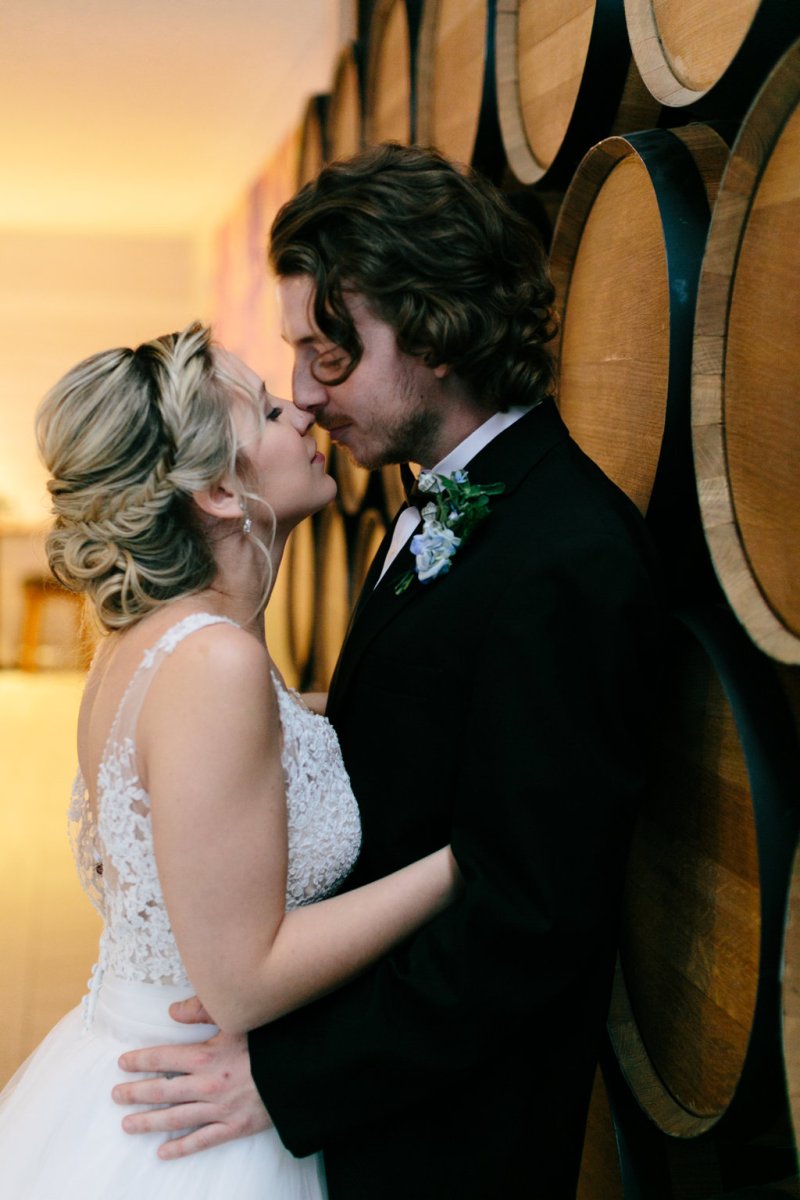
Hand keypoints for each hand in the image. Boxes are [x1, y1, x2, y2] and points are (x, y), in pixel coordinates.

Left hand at [112, 1025, 270, 1159]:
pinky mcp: (234, 1127)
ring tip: (127, 1124)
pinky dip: (181, 1148)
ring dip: (149, 1122)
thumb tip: (172, 1011)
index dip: (141, 1060)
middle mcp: (208, 1085)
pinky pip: (202, 1141)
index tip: (123, 1063)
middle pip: (163, 1091)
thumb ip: (204, 1010)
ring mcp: (220, 1109)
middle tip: (116, 1095)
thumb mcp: (239, 1018)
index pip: (163, 1058)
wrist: (302, 1071)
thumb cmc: (271, 1040)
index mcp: (208, 1056)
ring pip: (176, 1119)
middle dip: (136, 1093)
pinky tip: (162, 1152)